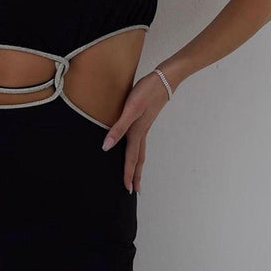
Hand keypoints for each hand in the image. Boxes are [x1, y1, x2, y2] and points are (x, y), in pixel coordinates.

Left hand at [101, 70, 170, 193]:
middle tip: (135, 190)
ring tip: (136, 175)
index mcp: (137, 132)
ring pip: (140, 151)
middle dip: (136, 175)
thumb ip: (118, 128)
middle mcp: (141, 132)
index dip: (128, 173)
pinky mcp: (145, 119)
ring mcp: (144, 126)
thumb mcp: (130, 109)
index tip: (128, 189)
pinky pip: (140, 141)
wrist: (163, 80)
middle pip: (138, 159)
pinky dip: (137, 151)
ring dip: (137, 165)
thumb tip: (106, 147)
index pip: (131, 158)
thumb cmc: (146, 92)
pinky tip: (134, 147)